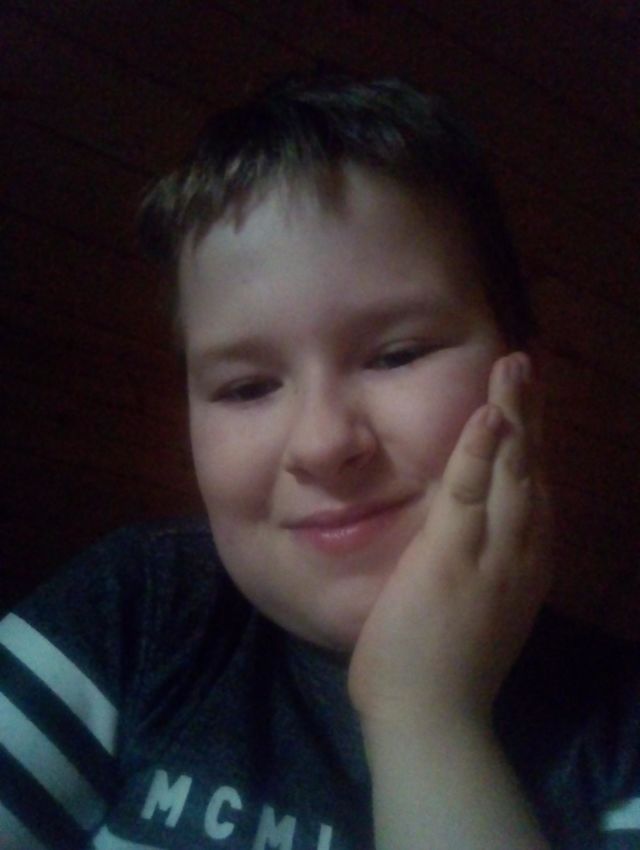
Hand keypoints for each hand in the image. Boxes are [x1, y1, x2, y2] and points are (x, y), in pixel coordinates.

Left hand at [347, 351, 552, 729]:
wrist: (433, 719)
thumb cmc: (444, 667)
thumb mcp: (479, 604)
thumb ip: (481, 562)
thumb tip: (473, 529)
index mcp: (524, 561)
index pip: (531, 487)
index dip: (530, 440)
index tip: (525, 401)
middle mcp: (522, 552)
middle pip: (529, 468)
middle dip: (530, 413)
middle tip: (524, 362)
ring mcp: (491, 554)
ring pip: (509, 471)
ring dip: (514, 414)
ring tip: (514, 366)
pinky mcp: (453, 558)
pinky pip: (469, 493)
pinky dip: (480, 452)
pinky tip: (488, 414)